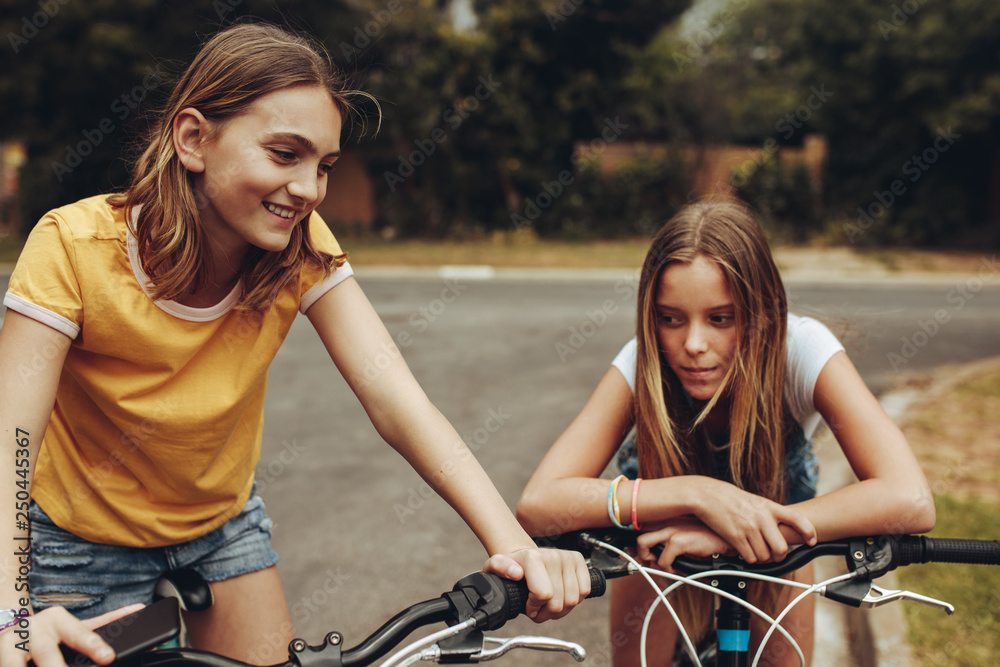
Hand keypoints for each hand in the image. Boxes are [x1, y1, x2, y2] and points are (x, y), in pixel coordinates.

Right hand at [0, 604, 143, 666]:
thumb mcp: (74, 626)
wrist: (11, 627)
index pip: (79, 633)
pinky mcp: (1, 657)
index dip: (93, 646)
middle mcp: (35, 630)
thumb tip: (139, 610)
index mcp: (58, 619)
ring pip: (18, 663)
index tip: (108, 657)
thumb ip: (105, 622)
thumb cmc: (50, 632)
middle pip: (47, 652)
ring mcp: (12, 644)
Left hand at [484, 547, 589, 621]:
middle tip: (538, 609)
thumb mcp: (495, 568)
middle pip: (558, 602)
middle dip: (547, 613)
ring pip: (573, 600)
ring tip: (548, 604)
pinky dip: (574, 600)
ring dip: (560, 610)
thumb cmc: (511, 567)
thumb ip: (498, 567)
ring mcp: (567, 557)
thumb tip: (515, 572)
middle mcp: (552, 555)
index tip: (528, 606)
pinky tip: (561, 596)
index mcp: (532, 558)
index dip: (535, 608)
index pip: (543, 594)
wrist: (525, 556)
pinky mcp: (578, 560)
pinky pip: (585, 591)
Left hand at [636, 519, 731, 571]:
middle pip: (638, 535)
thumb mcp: (688, 537)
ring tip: (664, 566)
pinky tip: (679, 568)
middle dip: (641, 554)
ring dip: (650, 560)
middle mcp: (667, 522)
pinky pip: (663, 560)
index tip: (634, 555)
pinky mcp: (679, 540)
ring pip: (643, 544)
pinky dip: (668, 568)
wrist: (729, 537)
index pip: (643, 528)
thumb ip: (673, 542)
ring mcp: (672, 529)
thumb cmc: (709, 538)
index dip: (636, 545)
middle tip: (652, 563)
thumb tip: (658, 557)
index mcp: (668, 520)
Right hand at [691, 478, 815, 563]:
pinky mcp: (735, 537)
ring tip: (755, 551)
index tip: (812, 541)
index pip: (797, 519)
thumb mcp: (754, 500)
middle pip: (781, 548)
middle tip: (774, 555)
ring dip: (761, 558)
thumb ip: (768, 513)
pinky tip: (744, 551)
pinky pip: (750, 558)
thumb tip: (781, 528)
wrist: (707, 495)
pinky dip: (749, 559)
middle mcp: (762, 518)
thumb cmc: (730, 498)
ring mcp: (749, 528)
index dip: (808, 532)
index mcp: (769, 507)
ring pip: (765, 556)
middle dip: (779, 556)